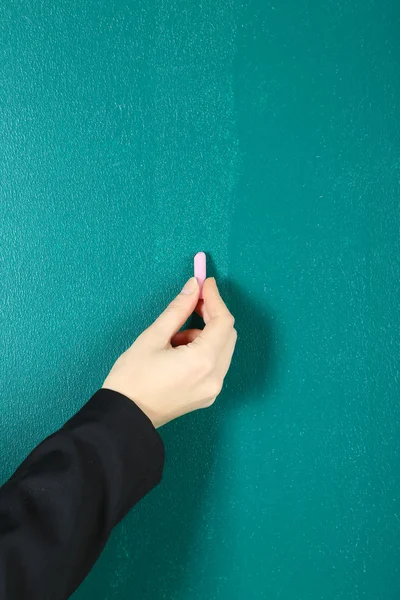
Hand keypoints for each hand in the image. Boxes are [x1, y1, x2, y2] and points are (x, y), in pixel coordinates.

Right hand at [102, 277, 236, 427]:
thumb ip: (178, 310)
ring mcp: (213, 389)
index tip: (203, 283)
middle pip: (228, 335)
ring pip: (222, 349)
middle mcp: (215, 376)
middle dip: (212, 315)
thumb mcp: (153, 337)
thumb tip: (193, 287)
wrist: (123, 417)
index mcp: (203, 360)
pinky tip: (178, 353)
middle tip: (191, 303)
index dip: (215, 299)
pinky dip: (203, 351)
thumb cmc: (132, 377)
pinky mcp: (207, 396)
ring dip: (205, 334)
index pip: (223, 322)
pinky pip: (215, 364)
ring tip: (174, 337)